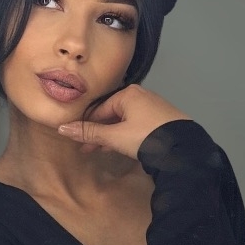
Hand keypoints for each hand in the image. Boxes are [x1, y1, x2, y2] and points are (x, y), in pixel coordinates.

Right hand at [57, 83, 191, 161]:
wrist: (182, 149)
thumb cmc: (146, 137)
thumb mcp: (115, 136)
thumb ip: (89, 133)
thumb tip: (62, 128)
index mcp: (128, 94)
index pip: (99, 109)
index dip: (87, 126)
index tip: (77, 141)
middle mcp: (141, 95)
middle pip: (112, 114)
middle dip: (99, 132)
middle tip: (87, 149)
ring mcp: (153, 107)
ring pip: (124, 120)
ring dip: (111, 135)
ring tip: (101, 151)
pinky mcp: (162, 119)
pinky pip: (137, 124)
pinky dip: (126, 134)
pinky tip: (122, 147)